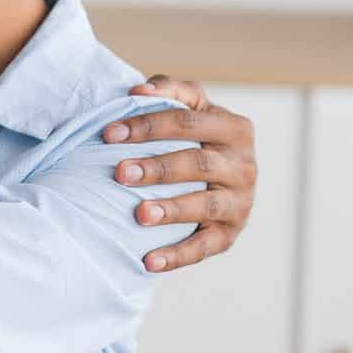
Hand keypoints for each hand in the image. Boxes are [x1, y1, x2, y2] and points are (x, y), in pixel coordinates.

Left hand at [105, 75, 258, 272]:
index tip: (108, 133)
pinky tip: (148, 262)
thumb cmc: (193, 137)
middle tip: (119, 172)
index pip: (188, 122)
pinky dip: (176, 256)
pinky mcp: (229, 234)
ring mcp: (240, 201)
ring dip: (171, 210)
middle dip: (157, 167)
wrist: (220, 179)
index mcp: (234, 128)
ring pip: (205, 205)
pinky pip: (203, 247)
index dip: (148, 125)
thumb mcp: (188, 108)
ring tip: (138, 214)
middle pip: (197, 164)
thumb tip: (138, 92)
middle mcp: (243, 165)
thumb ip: (167, 91)